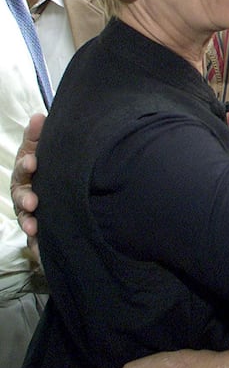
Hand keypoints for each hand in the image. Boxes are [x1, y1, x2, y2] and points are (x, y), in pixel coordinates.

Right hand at [11, 113, 44, 258]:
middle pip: (21, 196)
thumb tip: (38, 117)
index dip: (26, 164)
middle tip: (33, 201)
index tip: (33, 162)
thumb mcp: (44, 150)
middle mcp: (26, 193)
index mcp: (27, 173)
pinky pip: (36, 241)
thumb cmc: (50, 167)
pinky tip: (41, 250)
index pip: (23, 167)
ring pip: (25, 218)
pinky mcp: (41, 231)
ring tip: (34, 227)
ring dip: (27, 223)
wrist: (69, 188)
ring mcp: (31, 213)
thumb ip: (38, 136)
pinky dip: (36, 246)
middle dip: (25, 198)